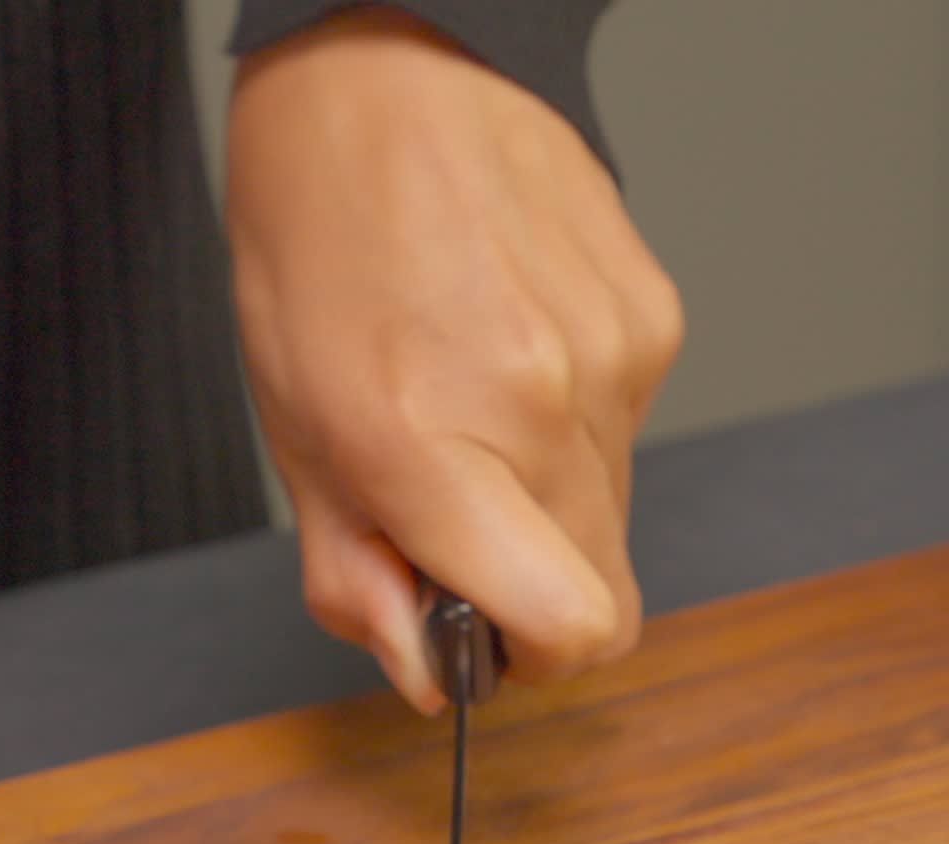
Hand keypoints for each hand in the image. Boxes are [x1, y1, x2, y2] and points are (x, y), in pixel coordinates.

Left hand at [227, 7, 683, 711]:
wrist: (388, 69)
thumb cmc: (322, 236)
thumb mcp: (293, 425)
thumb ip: (356, 571)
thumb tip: (424, 670)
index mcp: (432, 444)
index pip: (570, 626)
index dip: (530, 656)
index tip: (482, 630)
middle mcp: (542, 405)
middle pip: (603, 589)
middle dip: (531, 581)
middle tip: (456, 513)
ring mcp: (615, 356)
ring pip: (613, 506)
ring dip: (548, 489)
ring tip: (471, 395)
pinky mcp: (655, 316)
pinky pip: (630, 423)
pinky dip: (576, 414)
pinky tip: (512, 339)